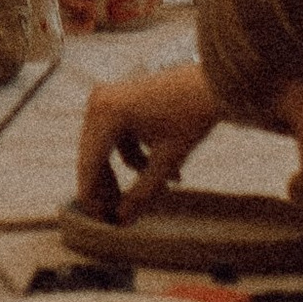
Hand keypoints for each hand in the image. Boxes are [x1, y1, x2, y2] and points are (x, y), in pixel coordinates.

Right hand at [75, 62, 219, 216]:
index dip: (93, 196)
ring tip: (139, 198)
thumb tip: (123, 220)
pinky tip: (161, 173)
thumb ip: (142, 193)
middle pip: (92, 157)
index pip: (89, 165)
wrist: (213, 81)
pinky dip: (134, 155)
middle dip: (107, 187)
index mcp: (107, 114)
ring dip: (122, 173)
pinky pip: (116, 137)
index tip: (101, 220)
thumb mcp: (168, 160)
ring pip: (104, 149)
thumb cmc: (192, 116)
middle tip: (117, 215)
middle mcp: (99, 103)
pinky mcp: (119, 101)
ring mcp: (107, 99)